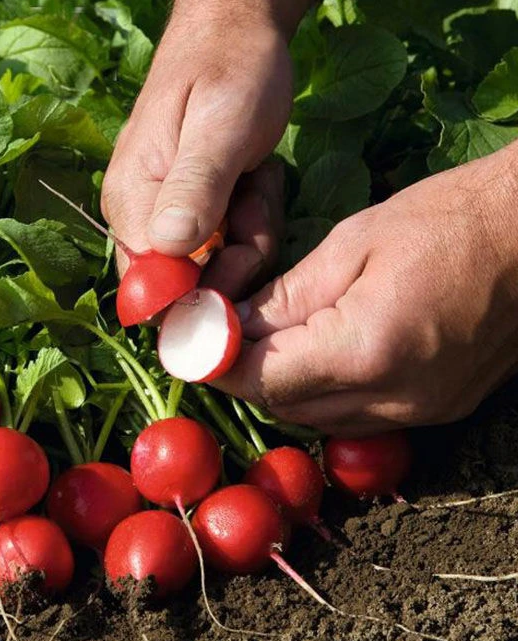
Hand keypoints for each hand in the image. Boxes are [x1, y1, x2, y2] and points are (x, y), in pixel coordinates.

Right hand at [101, 0, 306, 275]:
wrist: (237, 32)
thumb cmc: (229, 68)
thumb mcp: (221, 125)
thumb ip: (196, 186)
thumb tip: (169, 247)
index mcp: (131, 203)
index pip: (152, 287)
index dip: (199, 293)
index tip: (240, 258)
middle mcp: (140, 220)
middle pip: (188, 287)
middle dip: (234, 259)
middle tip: (253, 203)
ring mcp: (166, 219)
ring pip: (215, 269)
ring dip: (249, 235)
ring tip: (254, 182)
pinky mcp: (192, 215)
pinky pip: (227, 248)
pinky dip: (250, 224)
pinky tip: (253, 183)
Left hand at [214, 142, 517, 434]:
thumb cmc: (449, 220)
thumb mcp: (353, 244)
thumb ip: (284, 298)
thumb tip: (229, 328)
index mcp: (366, 349)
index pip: (263, 379)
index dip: (217, 365)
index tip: (191, 344)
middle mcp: (393, 396)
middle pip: (285, 407)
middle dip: (245, 376)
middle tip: (224, 337)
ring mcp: (421, 410)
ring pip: (318, 419)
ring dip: (283, 388)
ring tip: (269, 341)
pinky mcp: (438, 410)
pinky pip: (357, 417)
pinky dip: (325, 395)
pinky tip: (319, 357)